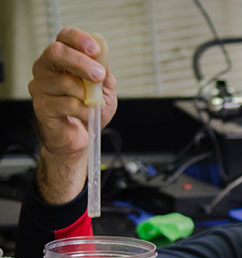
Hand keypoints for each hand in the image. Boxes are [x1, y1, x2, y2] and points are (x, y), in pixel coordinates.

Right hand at [28, 28, 117, 203]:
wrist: (81, 139)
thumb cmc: (88, 111)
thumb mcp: (104, 89)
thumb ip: (103, 71)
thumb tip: (103, 52)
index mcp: (62, 60)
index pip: (64, 38)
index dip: (79, 39)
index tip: (95, 49)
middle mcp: (46, 69)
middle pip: (56, 53)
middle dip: (81, 62)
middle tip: (98, 75)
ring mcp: (40, 88)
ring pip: (64, 82)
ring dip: (87, 95)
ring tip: (93, 104)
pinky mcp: (42, 107)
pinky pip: (66, 104)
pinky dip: (83, 110)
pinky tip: (85, 114)